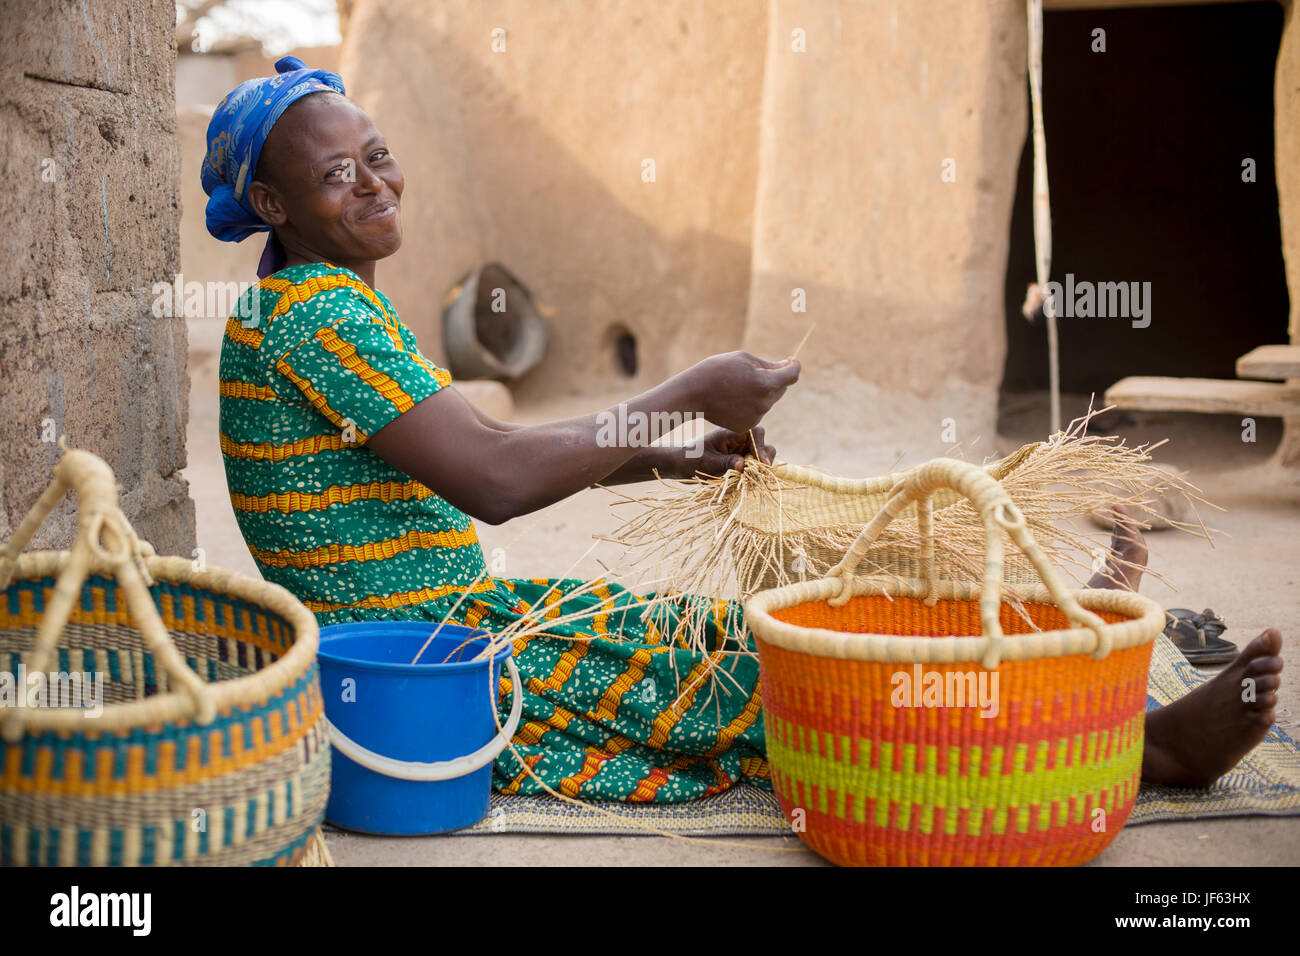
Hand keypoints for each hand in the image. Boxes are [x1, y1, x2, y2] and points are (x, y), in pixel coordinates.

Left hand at [680, 425, 776, 477]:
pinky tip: (748, 479)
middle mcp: (738, 439)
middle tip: (760, 473)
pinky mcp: (739, 458)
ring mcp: (739, 448)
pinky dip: (755, 471)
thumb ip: (726, 463)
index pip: (755, 433)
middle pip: (762, 442)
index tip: (762, 463)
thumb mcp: (708, 464)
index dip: (761, 447)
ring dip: (760, 466)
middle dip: (764, 457)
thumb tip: (744, 464)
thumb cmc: (690, 460)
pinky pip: (753, 463)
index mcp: (730, 434)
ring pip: (760, 454)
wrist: (680, 463)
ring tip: (753, 478)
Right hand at [682, 351, 799, 433]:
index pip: (793, 375)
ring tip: (738, 386)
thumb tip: (787, 367)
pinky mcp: (747, 425)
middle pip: (782, 388)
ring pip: (769, 401)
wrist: (693, 393)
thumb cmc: (717, 370)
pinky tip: (734, 399)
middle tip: (756, 371)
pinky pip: (757, 412)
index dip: (793, 366)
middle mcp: (764, 403)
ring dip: (761, 392)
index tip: (790, 361)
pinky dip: (751, 405)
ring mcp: (756, 416)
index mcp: (766, 383)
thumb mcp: (744, 359)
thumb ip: (769, 365)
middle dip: (775, 379)